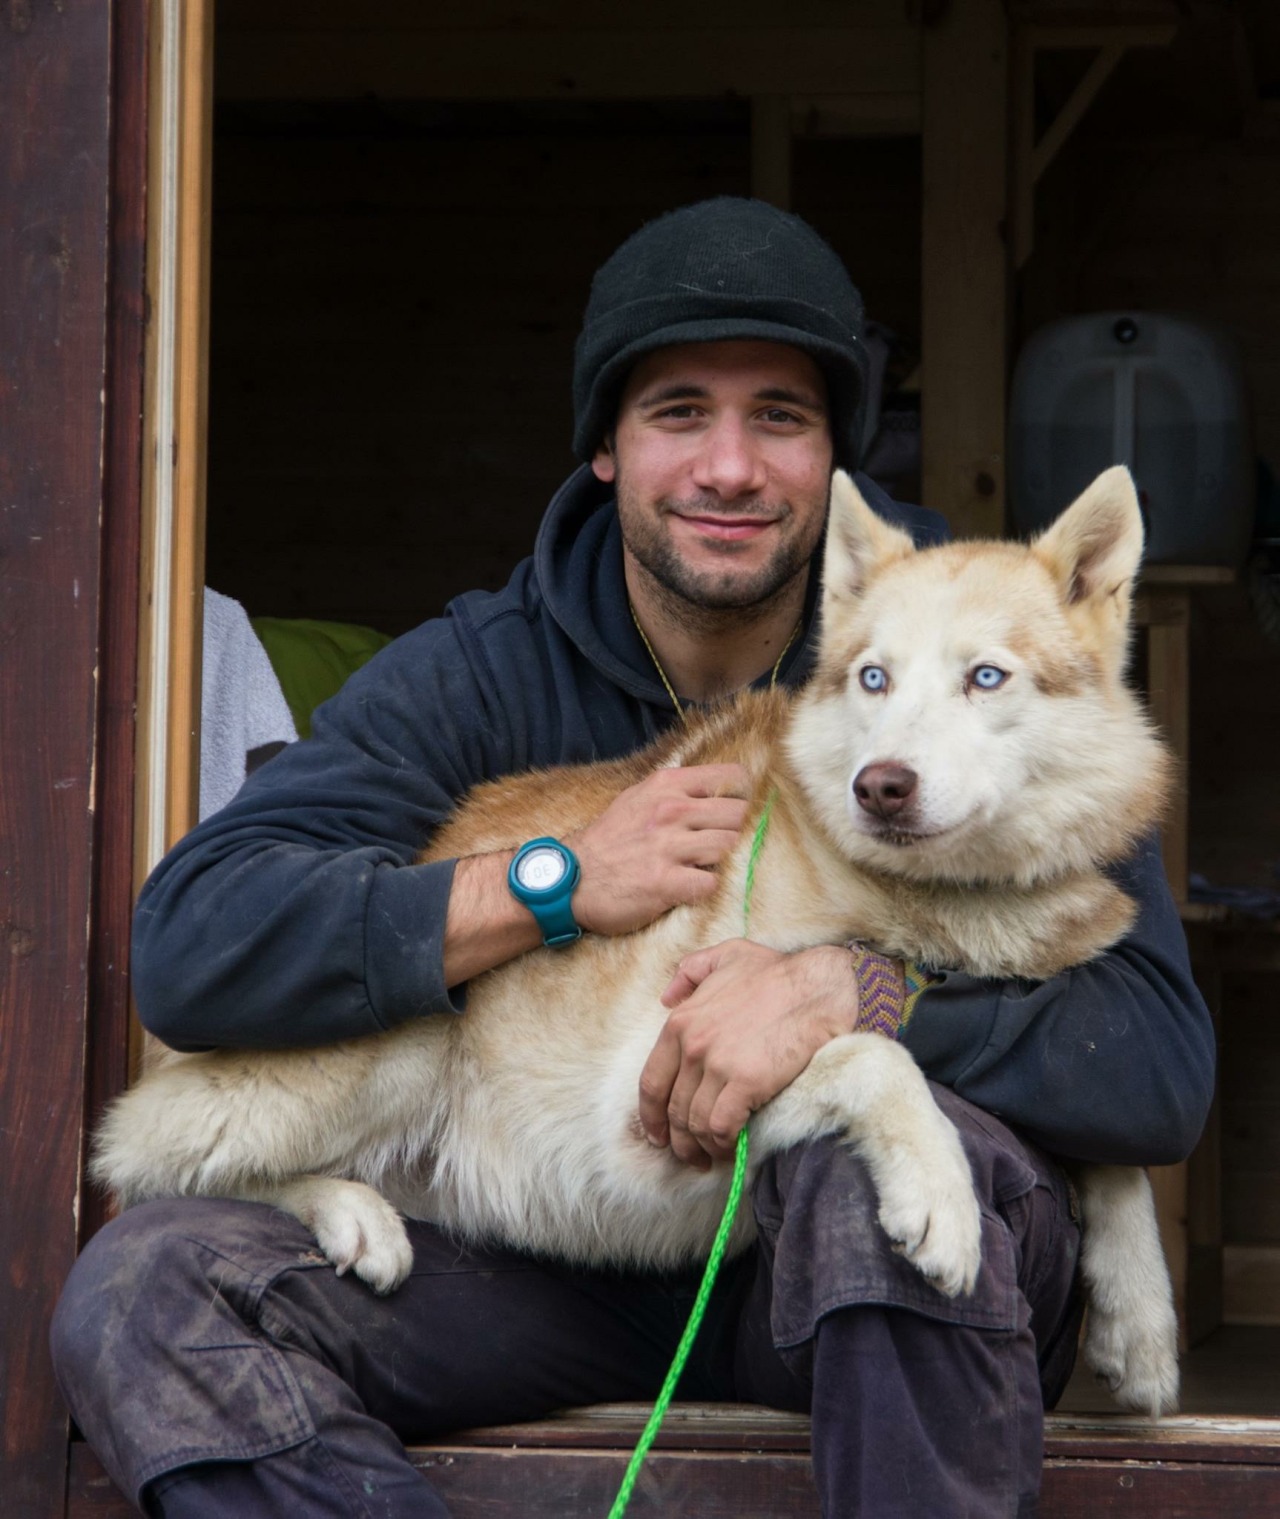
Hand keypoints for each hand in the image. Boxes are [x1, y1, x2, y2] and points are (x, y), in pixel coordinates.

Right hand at [569, 765, 749, 936]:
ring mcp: (669, 847)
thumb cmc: (608, 840)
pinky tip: (698, 888)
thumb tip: (719, 792)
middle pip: (739, 814)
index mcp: (667, 785)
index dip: (748, 796)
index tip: (749, 811)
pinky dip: (711, 887)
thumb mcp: (638, 798)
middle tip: (736, 846)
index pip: (733, 778)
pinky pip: (712, 883)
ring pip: (730, 847)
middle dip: (743, 832)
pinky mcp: (666, 883)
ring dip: (729, 860)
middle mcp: (671, 811)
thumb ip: (677, 792)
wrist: (570, 878)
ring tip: (716, 867)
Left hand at [638, 941, 859, 1167]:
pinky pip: (722, 1127)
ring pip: (696, 1123)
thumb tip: (667, 996)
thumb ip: (690, 971)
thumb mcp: (725, 956)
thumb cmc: (776, 972)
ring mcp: (718, 1065)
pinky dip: (723, 1144)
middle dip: (678, 1140)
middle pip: (674, 1109)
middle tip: (689, 1155)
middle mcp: (693, 1046)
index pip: (652, 1081)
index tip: (658, 1134)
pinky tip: (732, 1149)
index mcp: (682, 1021)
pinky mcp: (746, 1082)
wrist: (817, 987)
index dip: (651, 1116)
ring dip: (701, 1147)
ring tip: (711, 1157)